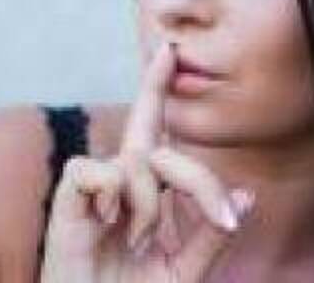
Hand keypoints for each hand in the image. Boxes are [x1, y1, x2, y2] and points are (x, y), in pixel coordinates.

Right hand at [39, 41, 254, 282]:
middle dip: (169, 117)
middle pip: (147, 131)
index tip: (169, 54)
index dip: (158, 92)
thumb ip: (212, 237)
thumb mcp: (184, 274)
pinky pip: (91, 170)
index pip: (157, 136)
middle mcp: (121, 185)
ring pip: (135, 161)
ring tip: (143, 241)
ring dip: (151, 202)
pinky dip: (112, 194)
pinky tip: (109, 222)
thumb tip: (247, 195)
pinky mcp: (66, 202)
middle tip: (192, 125)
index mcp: (145, 195)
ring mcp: (94, 193)